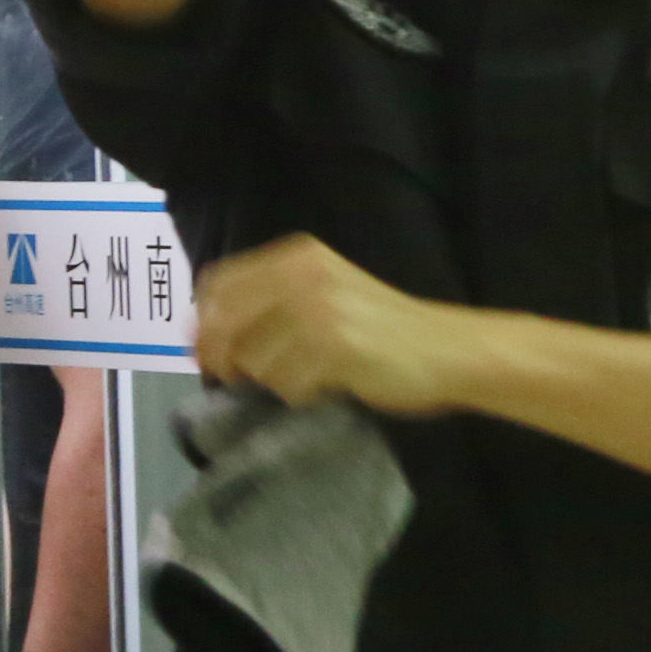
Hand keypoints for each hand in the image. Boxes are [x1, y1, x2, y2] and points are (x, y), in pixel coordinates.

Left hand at [193, 237, 459, 416]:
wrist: (446, 349)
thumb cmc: (384, 326)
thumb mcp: (324, 292)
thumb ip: (270, 302)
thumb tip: (204, 337)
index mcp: (296, 256)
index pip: (217, 284)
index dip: (204, 323)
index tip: (208, 353)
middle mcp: (301, 275)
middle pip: (225, 324)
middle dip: (223, 359)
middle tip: (238, 380)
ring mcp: (317, 312)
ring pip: (254, 362)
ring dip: (270, 381)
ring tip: (305, 378)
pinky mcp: (333, 349)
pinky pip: (286, 386)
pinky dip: (299, 395)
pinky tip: (326, 387)